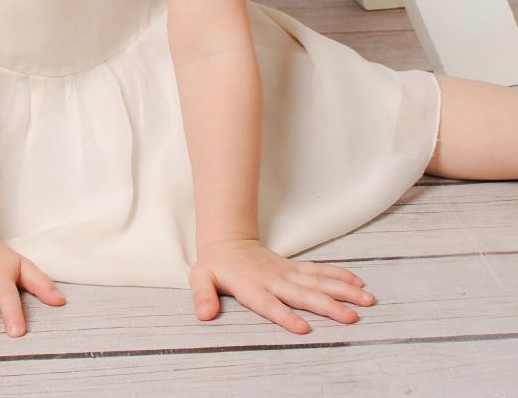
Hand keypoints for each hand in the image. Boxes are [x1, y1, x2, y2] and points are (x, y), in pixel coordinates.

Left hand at [190, 237, 375, 333]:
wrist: (227, 240)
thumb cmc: (215, 265)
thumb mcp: (201, 278)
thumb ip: (203, 296)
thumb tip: (203, 315)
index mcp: (252, 287)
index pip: (269, 304)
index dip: (285, 316)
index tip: (304, 328)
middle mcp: (274, 280)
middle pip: (303, 295)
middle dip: (328, 306)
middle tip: (352, 317)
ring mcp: (287, 273)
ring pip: (318, 282)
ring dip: (343, 290)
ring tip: (367, 299)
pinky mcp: (295, 268)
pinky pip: (319, 271)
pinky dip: (339, 275)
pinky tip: (358, 282)